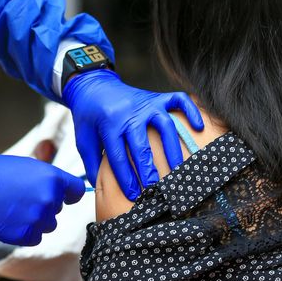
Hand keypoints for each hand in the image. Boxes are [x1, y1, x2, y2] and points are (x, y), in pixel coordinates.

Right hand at [0, 154, 83, 245]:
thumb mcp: (28, 166)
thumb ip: (48, 179)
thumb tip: (64, 192)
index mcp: (53, 179)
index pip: (77, 190)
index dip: (69, 193)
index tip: (64, 195)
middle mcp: (50, 199)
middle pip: (59, 208)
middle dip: (45, 204)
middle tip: (22, 197)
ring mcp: (38, 219)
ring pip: (49, 224)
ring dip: (37, 220)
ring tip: (15, 209)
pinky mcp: (25, 235)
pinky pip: (35, 237)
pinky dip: (26, 232)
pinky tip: (11, 220)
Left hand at [63, 69, 203, 200]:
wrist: (93, 85)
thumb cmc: (89, 116)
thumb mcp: (83, 139)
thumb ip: (91, 163)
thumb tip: (99, 188)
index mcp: (109, 124)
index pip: (119, 155)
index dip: (126, 177)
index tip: (133, 195)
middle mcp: (130, 113)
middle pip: (142, 144)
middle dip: (148, 169)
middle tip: (155, 189)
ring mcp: (146, 103)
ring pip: (164, 125)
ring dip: (172, 148)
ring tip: (178, 169)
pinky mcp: (157, 97)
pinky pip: (178, 100)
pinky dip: (191, 111)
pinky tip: (198, 128)